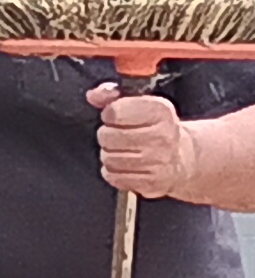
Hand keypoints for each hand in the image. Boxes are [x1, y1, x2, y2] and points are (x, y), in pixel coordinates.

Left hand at [91, 83, 198, 200]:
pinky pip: (114, 177)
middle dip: (107, 135)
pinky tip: (126, 165)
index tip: (117, 116)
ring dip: (110, 154)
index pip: (115, 112)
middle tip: (120, 135)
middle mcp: (162, 137)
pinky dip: (113, 172)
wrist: (184, 158)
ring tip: (124, 150)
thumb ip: (111, 95)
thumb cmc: (156, 128)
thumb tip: (93, 96)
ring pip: (108, 158)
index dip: (109, 114)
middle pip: (107, 136)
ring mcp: (158, 162)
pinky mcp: (151, 182)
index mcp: (160, 112)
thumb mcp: (140, 103)